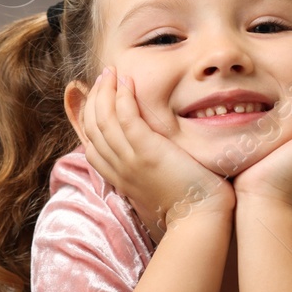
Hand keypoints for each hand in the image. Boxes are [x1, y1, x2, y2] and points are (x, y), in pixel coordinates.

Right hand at [77, 67, 233, 240]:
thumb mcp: (158, 183)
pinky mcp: (148, 153)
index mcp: (119, 176)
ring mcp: (130, 161)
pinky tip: (128, 82)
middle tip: (104, 77)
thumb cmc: (188, 203)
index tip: (99, 96)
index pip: (91, 142)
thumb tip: (149, 152)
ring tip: (111, 73)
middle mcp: (118, 168)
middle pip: (92, 127)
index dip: (90, 116)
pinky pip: (126, 119)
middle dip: (94, 98)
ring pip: (103, 120)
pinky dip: (123, 98)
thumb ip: (147, 167)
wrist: (201, 218)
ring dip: (104, 92)